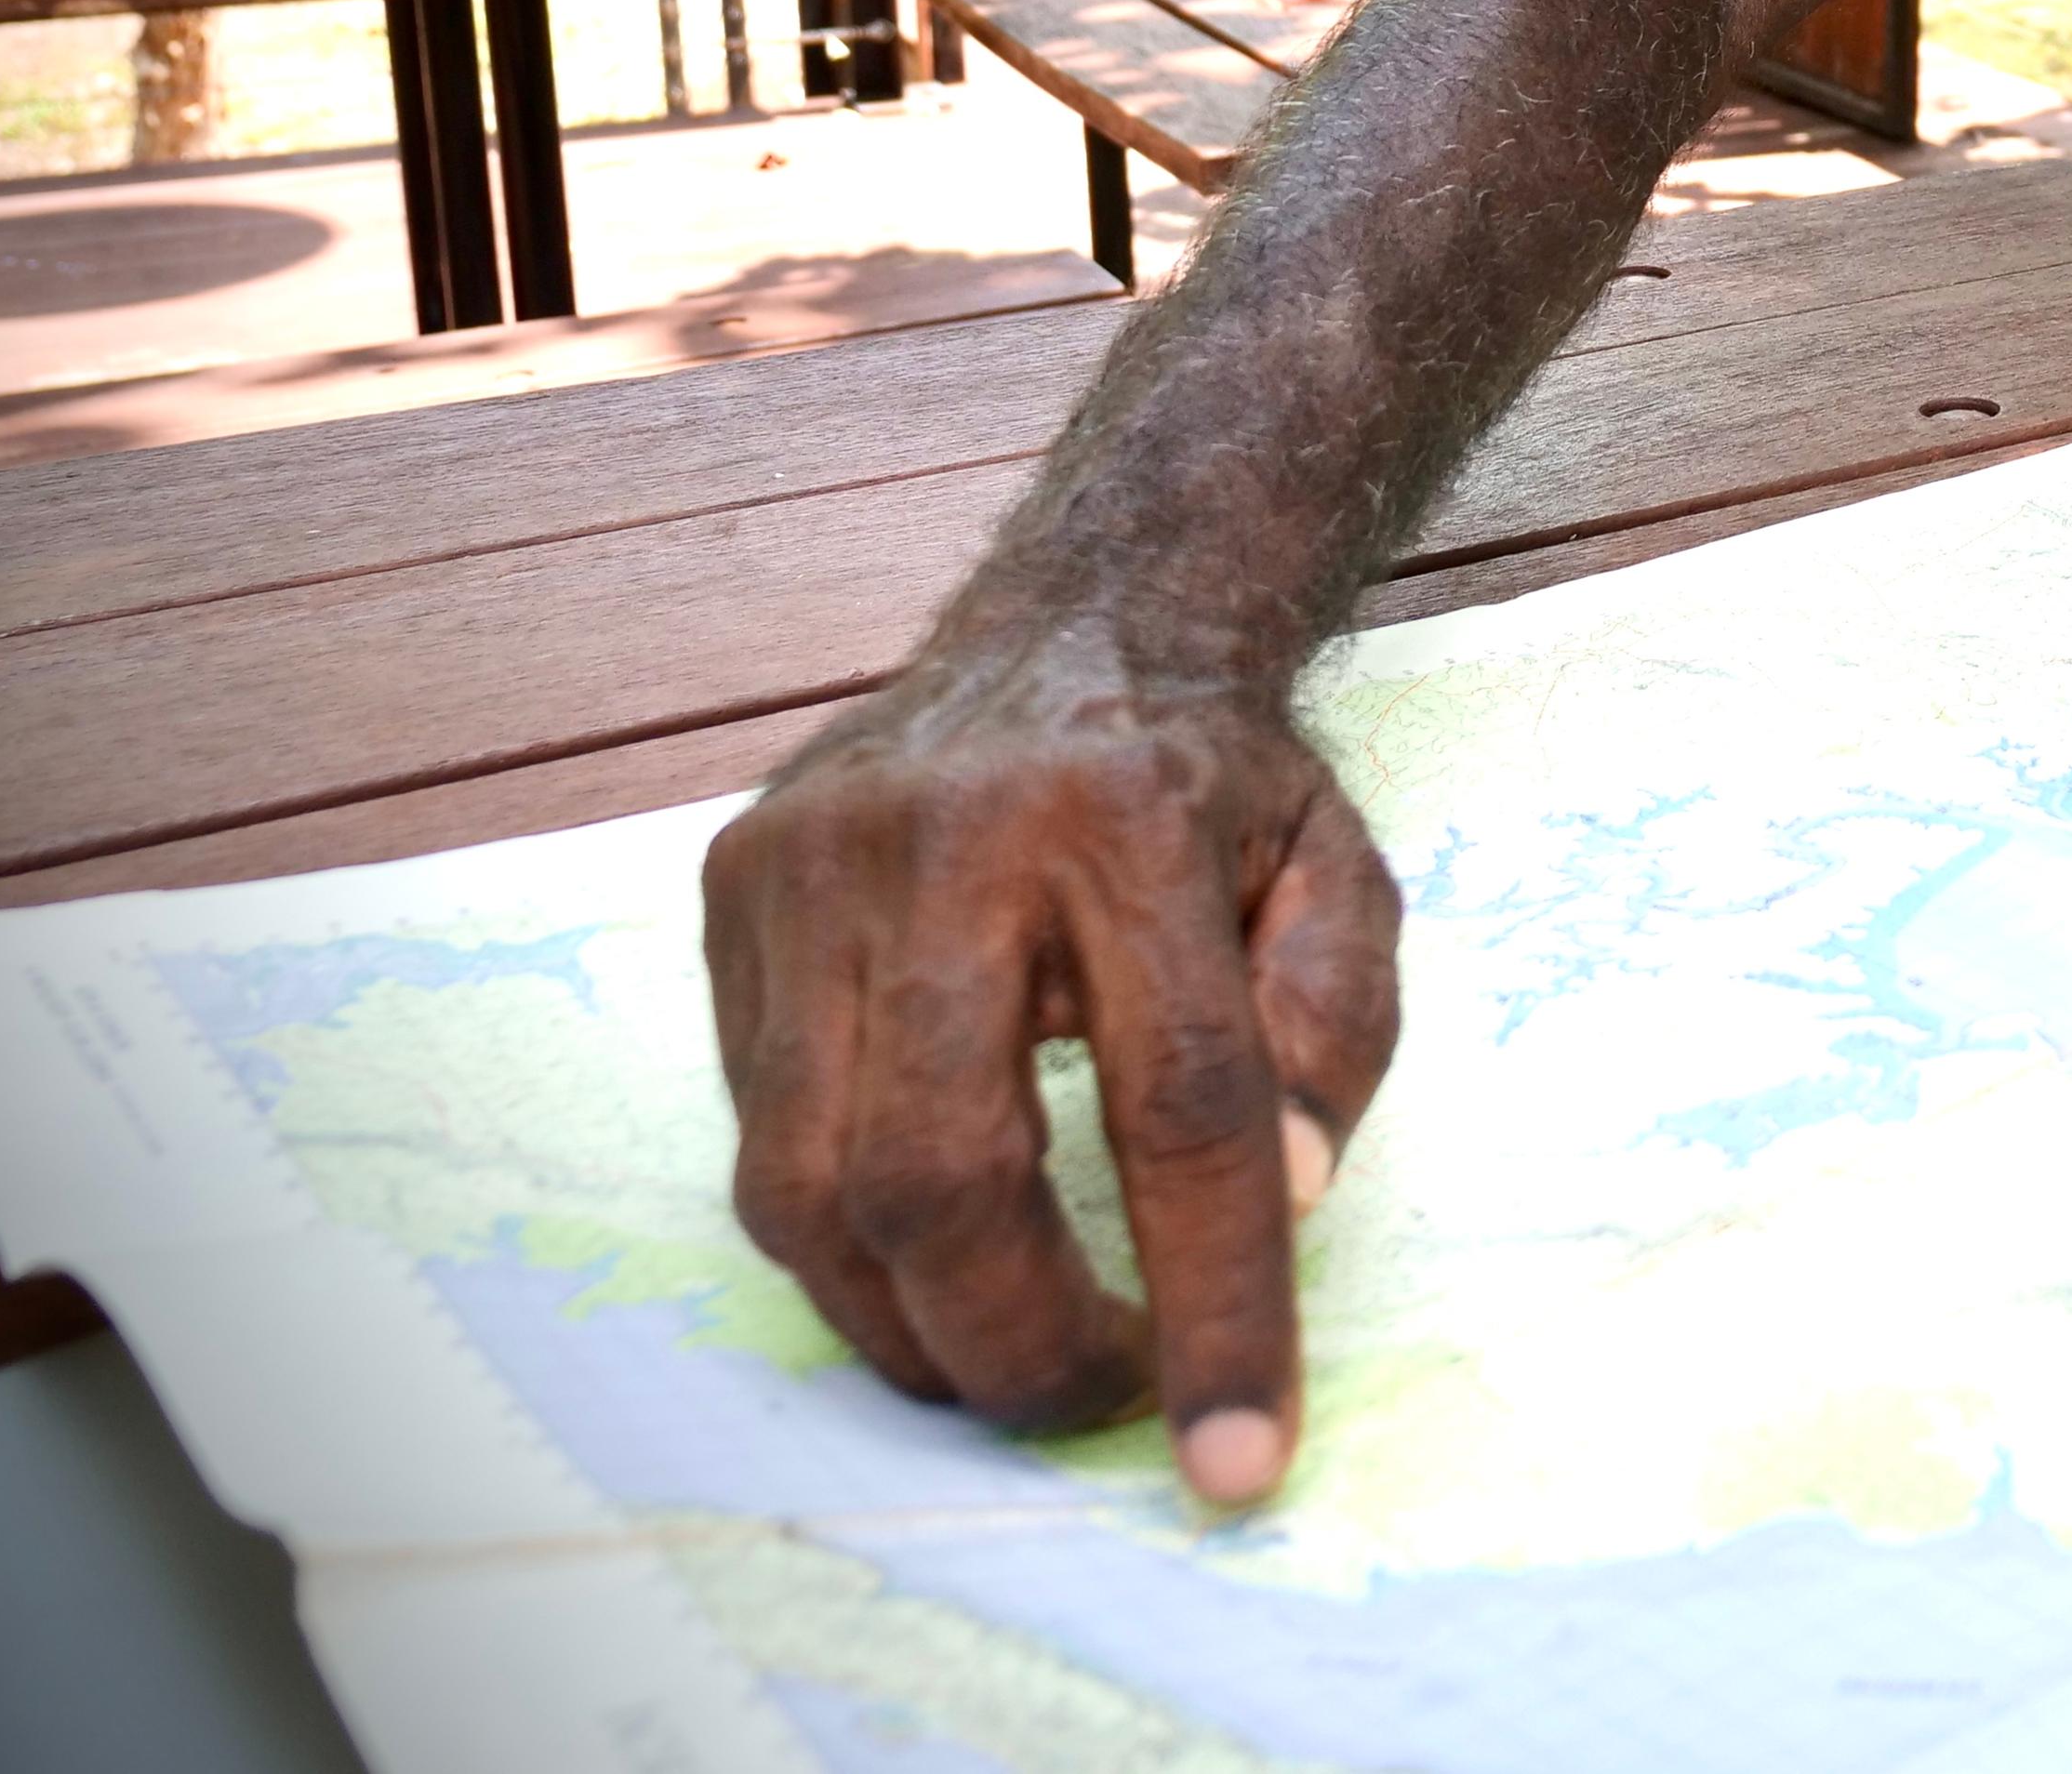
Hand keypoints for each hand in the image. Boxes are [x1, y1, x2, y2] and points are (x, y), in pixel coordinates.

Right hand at [702, 630, 1402, 1507]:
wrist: (1079, 616)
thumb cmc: (1221, 783)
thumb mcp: (1338, 874)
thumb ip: (1334, 1031)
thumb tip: (1276, 1201)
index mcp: (1135, 818)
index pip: (1182, 1105)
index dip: (1215, 1302)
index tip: (1239, 1455)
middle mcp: (947, 836)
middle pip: (944, 1173)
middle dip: (1017, 1347)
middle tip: (1098, 1399)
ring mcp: (812, 867)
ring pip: (812, 1186)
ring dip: (912, 1326)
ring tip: (1011, 1350)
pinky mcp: (733, 896)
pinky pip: (759, 1138)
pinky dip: (847, 1240)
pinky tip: (930, 1246)